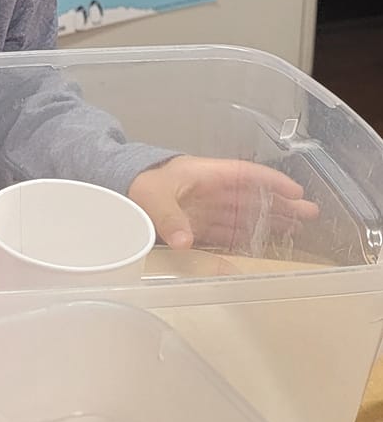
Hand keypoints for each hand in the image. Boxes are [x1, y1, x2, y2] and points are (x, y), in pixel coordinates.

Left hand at [129, 155, 319, 251]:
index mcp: (204, 175)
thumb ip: (170, 218)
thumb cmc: (136, 184)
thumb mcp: (152, 196)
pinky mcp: (194, 226)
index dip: (271, 183)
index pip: (245, 176)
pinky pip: (224, 232)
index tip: (295, 191)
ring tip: (296, 229)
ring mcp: (203, 209)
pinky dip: (243, 239)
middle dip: (279, 204)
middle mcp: (209, 191)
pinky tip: (260, 247)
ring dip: (267, 221)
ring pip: (242, 216)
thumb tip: (187, 242)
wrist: (113, 188)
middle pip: (251, 197)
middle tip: (309, 214)